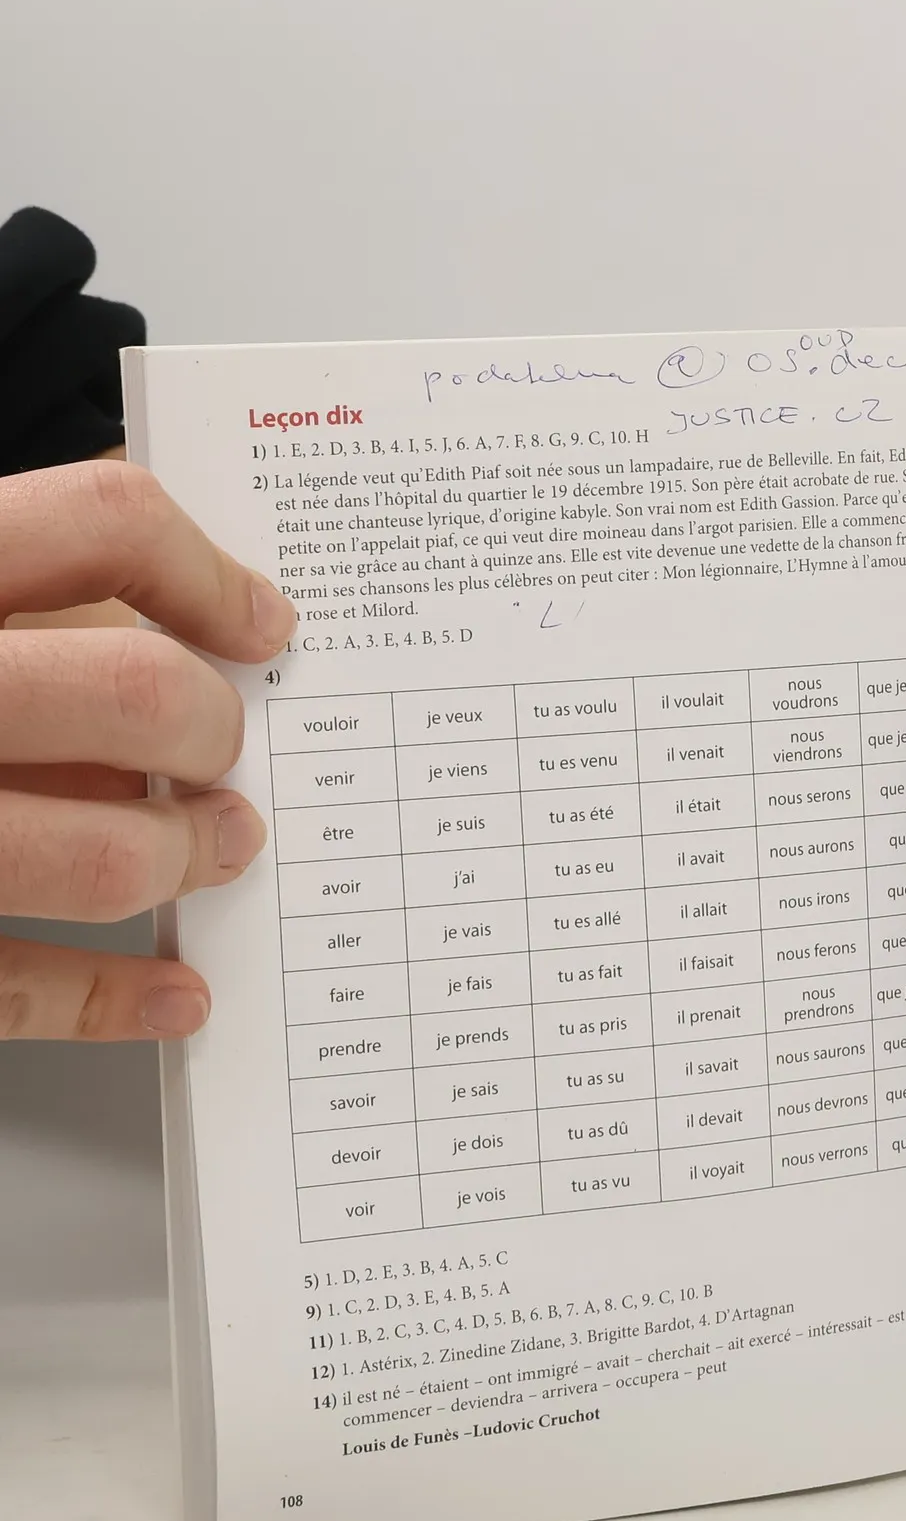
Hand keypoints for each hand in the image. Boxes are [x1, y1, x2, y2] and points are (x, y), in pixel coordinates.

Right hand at [0, 461, 294, 1040]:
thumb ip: (8, 600)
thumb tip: (178, 636)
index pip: (99, 524)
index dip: (207, 573)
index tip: (264, 626)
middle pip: (132, 694)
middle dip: (210, 733)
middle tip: (223, 754)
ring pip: (95, 853)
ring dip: (183, 858)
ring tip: (214, 849)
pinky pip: (12, 984)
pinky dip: (114, 997)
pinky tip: (175, 992)